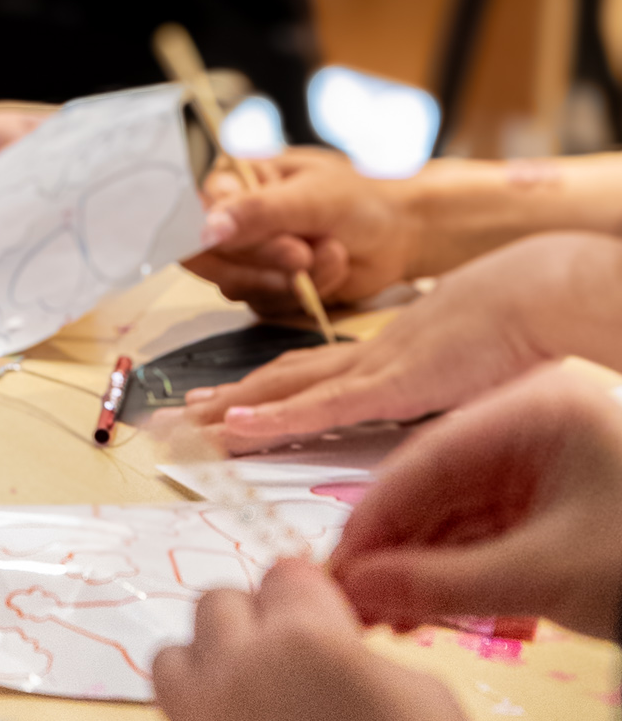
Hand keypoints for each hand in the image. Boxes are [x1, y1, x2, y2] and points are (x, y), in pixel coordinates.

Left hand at [153, 559, 543, 720]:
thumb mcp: (425, 694)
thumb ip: (354, 654)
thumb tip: (322, 648)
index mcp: (302, 639)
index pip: (282, 574)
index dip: (311, 597)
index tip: (328, 620)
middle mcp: (236, 680)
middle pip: (213, 607)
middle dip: (253, 621)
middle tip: (293, 661)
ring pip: (171, 666)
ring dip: (209, 670)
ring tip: (255, 705)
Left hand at [181, 233, 615, 446]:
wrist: (539, 295)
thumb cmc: (518, 323)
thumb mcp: (469, 364)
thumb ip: (442, 381)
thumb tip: (436, 398)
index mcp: (385, 355)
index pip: (309, 374)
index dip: (264, 389)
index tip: (225, 402)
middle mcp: (366, 358)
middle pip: (280, 379)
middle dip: (227, 399)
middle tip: (181, 415)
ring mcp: (373, 369)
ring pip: (282, 390)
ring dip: (229, 408)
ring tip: (183, 423)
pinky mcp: (389, 384)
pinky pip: (318, 406)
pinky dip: (271, 417)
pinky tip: (232, 425)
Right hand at [184, 148, 419, 315]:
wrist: (404, 231)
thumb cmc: (362, 198)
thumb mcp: (310, 198)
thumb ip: (257, 212)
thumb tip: (206, 230)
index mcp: (234, 181)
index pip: (195, 216)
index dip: (218, 239)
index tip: (254, 244)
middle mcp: (234, 220)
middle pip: (211, 260)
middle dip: (262, 264)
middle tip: (302, 255)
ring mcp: (251, 257)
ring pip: (238, 287)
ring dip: (290, 278)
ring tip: (332, 251)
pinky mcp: (270, 288)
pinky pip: (266, 305)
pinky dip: (304, 293)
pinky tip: (333, 268)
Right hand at [333, 362, 621, 645]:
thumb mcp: (545, 575)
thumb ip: (439, 584)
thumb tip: (360, 591)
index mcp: (542, 406)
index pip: (425, 456)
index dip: (372, 518)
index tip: (335, 565)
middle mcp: (541, 420)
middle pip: (438, 484)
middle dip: (395, 550)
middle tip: (354, 603)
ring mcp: (551, 459)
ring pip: (459, 511)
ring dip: (422, 567)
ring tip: (389, 620)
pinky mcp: (561, 498)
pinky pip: (489, 528)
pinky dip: (459, 570)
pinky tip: (430, 611)